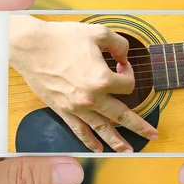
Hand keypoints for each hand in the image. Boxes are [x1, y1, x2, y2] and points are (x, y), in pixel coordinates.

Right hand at [9, 20, 157, 152]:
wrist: (31, 46)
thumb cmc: (61, 38)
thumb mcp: (98, 33)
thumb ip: (119, 44)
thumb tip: (125, 56)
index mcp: (102, 79)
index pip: (128, 84)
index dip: (129, 73)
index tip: (121, 65)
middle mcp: (92, 97)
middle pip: (122, 116)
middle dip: (140, 126)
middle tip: (152, 134)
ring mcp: (77, 107)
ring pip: (102, 128)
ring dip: (117, 141)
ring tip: (128, 150)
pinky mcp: (63, 110)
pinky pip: (79, 131)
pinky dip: (89, 142)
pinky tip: (97, 149)